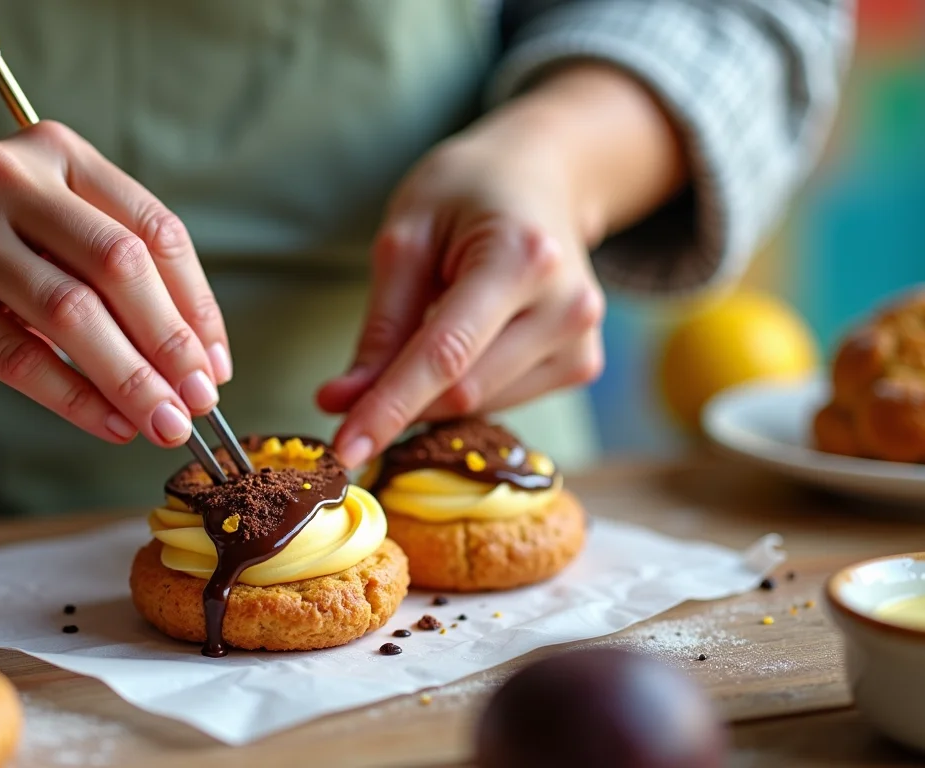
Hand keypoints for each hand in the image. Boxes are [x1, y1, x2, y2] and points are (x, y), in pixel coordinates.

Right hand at [0, 120, 231, 447]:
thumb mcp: (46, 238)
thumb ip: (110, 279)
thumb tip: (195, 361)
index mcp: (55, 153)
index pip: (153, 230)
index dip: (196, 304)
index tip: (214, 362)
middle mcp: (5, 176)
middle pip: (118, 266)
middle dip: (170, 342)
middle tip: (198, 400)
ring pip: (70, 312)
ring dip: (130, 378)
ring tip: (163, 422)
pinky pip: (17, 355)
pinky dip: (74, 397)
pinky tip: (109, 423)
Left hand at [316, 130, 606, 467]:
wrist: (542, 176)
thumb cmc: (466, 193)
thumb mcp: (406, 237)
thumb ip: (380, 325)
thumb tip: (342, 403)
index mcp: (522, 257)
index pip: (445, 356)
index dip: (388, 409)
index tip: (342, 451)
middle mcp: (567, 304)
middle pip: (464, 390)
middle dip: (398, 403)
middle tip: (346, 393)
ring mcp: (582, 340)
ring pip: (481, 404)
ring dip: (432, 394)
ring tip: (426, 327)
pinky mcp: (582, 364)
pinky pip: (502, 401)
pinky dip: (463, 388)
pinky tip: (464, 341)